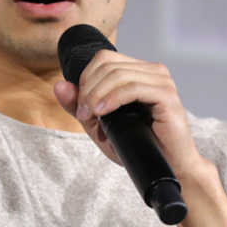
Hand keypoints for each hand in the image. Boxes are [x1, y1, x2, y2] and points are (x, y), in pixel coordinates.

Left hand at [53, 50, 202, 182]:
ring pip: (118, 74)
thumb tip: (59, 85)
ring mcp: (162, 81)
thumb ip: (80, 105)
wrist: (167, 168)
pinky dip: (112, 99)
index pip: (104, 58)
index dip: (85, 78)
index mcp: (139, 71)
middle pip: (107, 64)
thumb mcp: (100, 125)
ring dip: (96, 95)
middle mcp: (152, 71)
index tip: (80, 107)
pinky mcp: (167, 95)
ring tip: (90, 116)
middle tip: (83, 114)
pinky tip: (102, 112)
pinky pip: (133, 88)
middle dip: (88, 89)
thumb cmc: (137, 146)